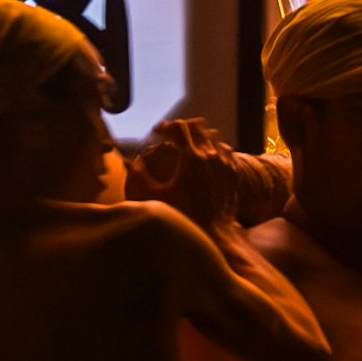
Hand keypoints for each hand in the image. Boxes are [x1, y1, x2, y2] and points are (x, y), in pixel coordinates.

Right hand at [130, 119, 288, 232]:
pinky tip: (205, 157)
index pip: (178, 128)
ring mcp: (224, 163)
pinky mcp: (233, 172)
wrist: (216, 233)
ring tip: (186, 145)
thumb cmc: (184, 217)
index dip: (165, 126)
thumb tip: (129, 162)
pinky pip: (225, 149)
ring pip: (212, 136)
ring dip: (197, 136)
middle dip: (181, 128)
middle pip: (196, 126)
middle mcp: (210, 156)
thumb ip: (139, 177)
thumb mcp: (156, 198)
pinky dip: (213, 148)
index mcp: (191, 158)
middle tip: (169, 136)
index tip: (156, 133)